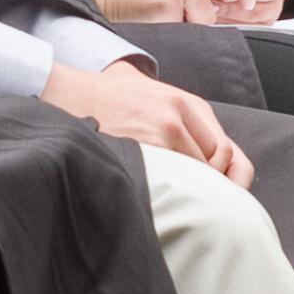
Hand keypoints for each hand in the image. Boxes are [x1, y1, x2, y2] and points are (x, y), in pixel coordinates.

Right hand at [42, 60, 252, 185]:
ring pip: (195, 173)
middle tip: (190, 198)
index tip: (207, 187)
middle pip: (213, 162)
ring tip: (174, 198)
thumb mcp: (154, 95)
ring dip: (187, 188)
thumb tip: (213, 157)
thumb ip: (183, 119)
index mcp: (186, 102)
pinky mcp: (145, 146)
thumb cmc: (109, 99)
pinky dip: (169, 190)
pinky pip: (172, 179)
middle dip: (205, 182)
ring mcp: (164, 129)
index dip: (216, 171)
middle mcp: (179, 113)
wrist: (70, 94)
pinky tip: (157, 193)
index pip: (222, 148)